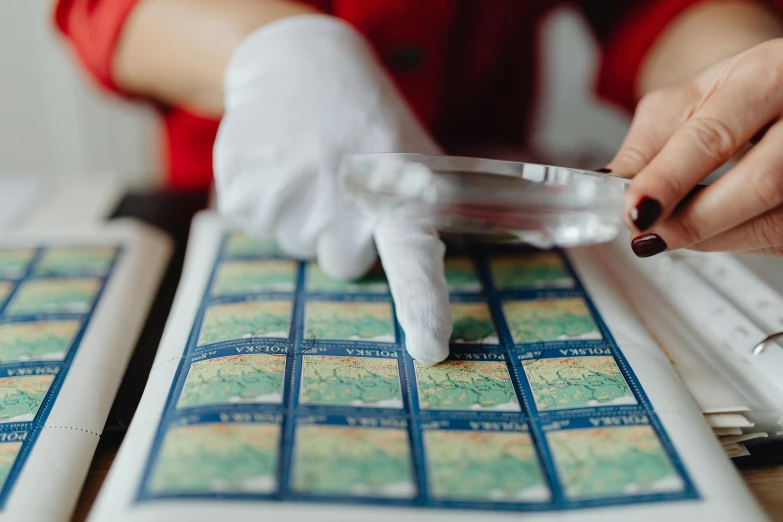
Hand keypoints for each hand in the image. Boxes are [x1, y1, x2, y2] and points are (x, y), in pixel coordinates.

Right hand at [214, 15, 450, 363]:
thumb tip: (506, 241)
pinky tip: (276, 158)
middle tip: (340, 180)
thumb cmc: (364, 115)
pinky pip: (257, 222)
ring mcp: (287, 199)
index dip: (424, 304)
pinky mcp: (242, 194)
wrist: (292, 62)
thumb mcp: (412, 149)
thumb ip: (432, 205)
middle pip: (340, 262)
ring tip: (307, 160)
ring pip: (295, 241)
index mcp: (392, 191)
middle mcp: (339, 202)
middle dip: (339, 233)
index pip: (414, 259)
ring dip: (301, 210)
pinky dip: (264, 198)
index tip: (429, 347)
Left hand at [606, 38, 782, 256]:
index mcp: (767, 76)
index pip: (714, 136)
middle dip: (693, 221)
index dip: (669, 181)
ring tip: (673, 230)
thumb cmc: (730, 97)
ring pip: (773, 221)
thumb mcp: (680, 104)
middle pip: (760, 182)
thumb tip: (609, 191)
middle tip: (647, 234)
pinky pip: (779, 238)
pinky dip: (736, 240)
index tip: (634, 211)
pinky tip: (713, 228)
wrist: (779, 92)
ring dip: (711, 238)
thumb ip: (643, 148)